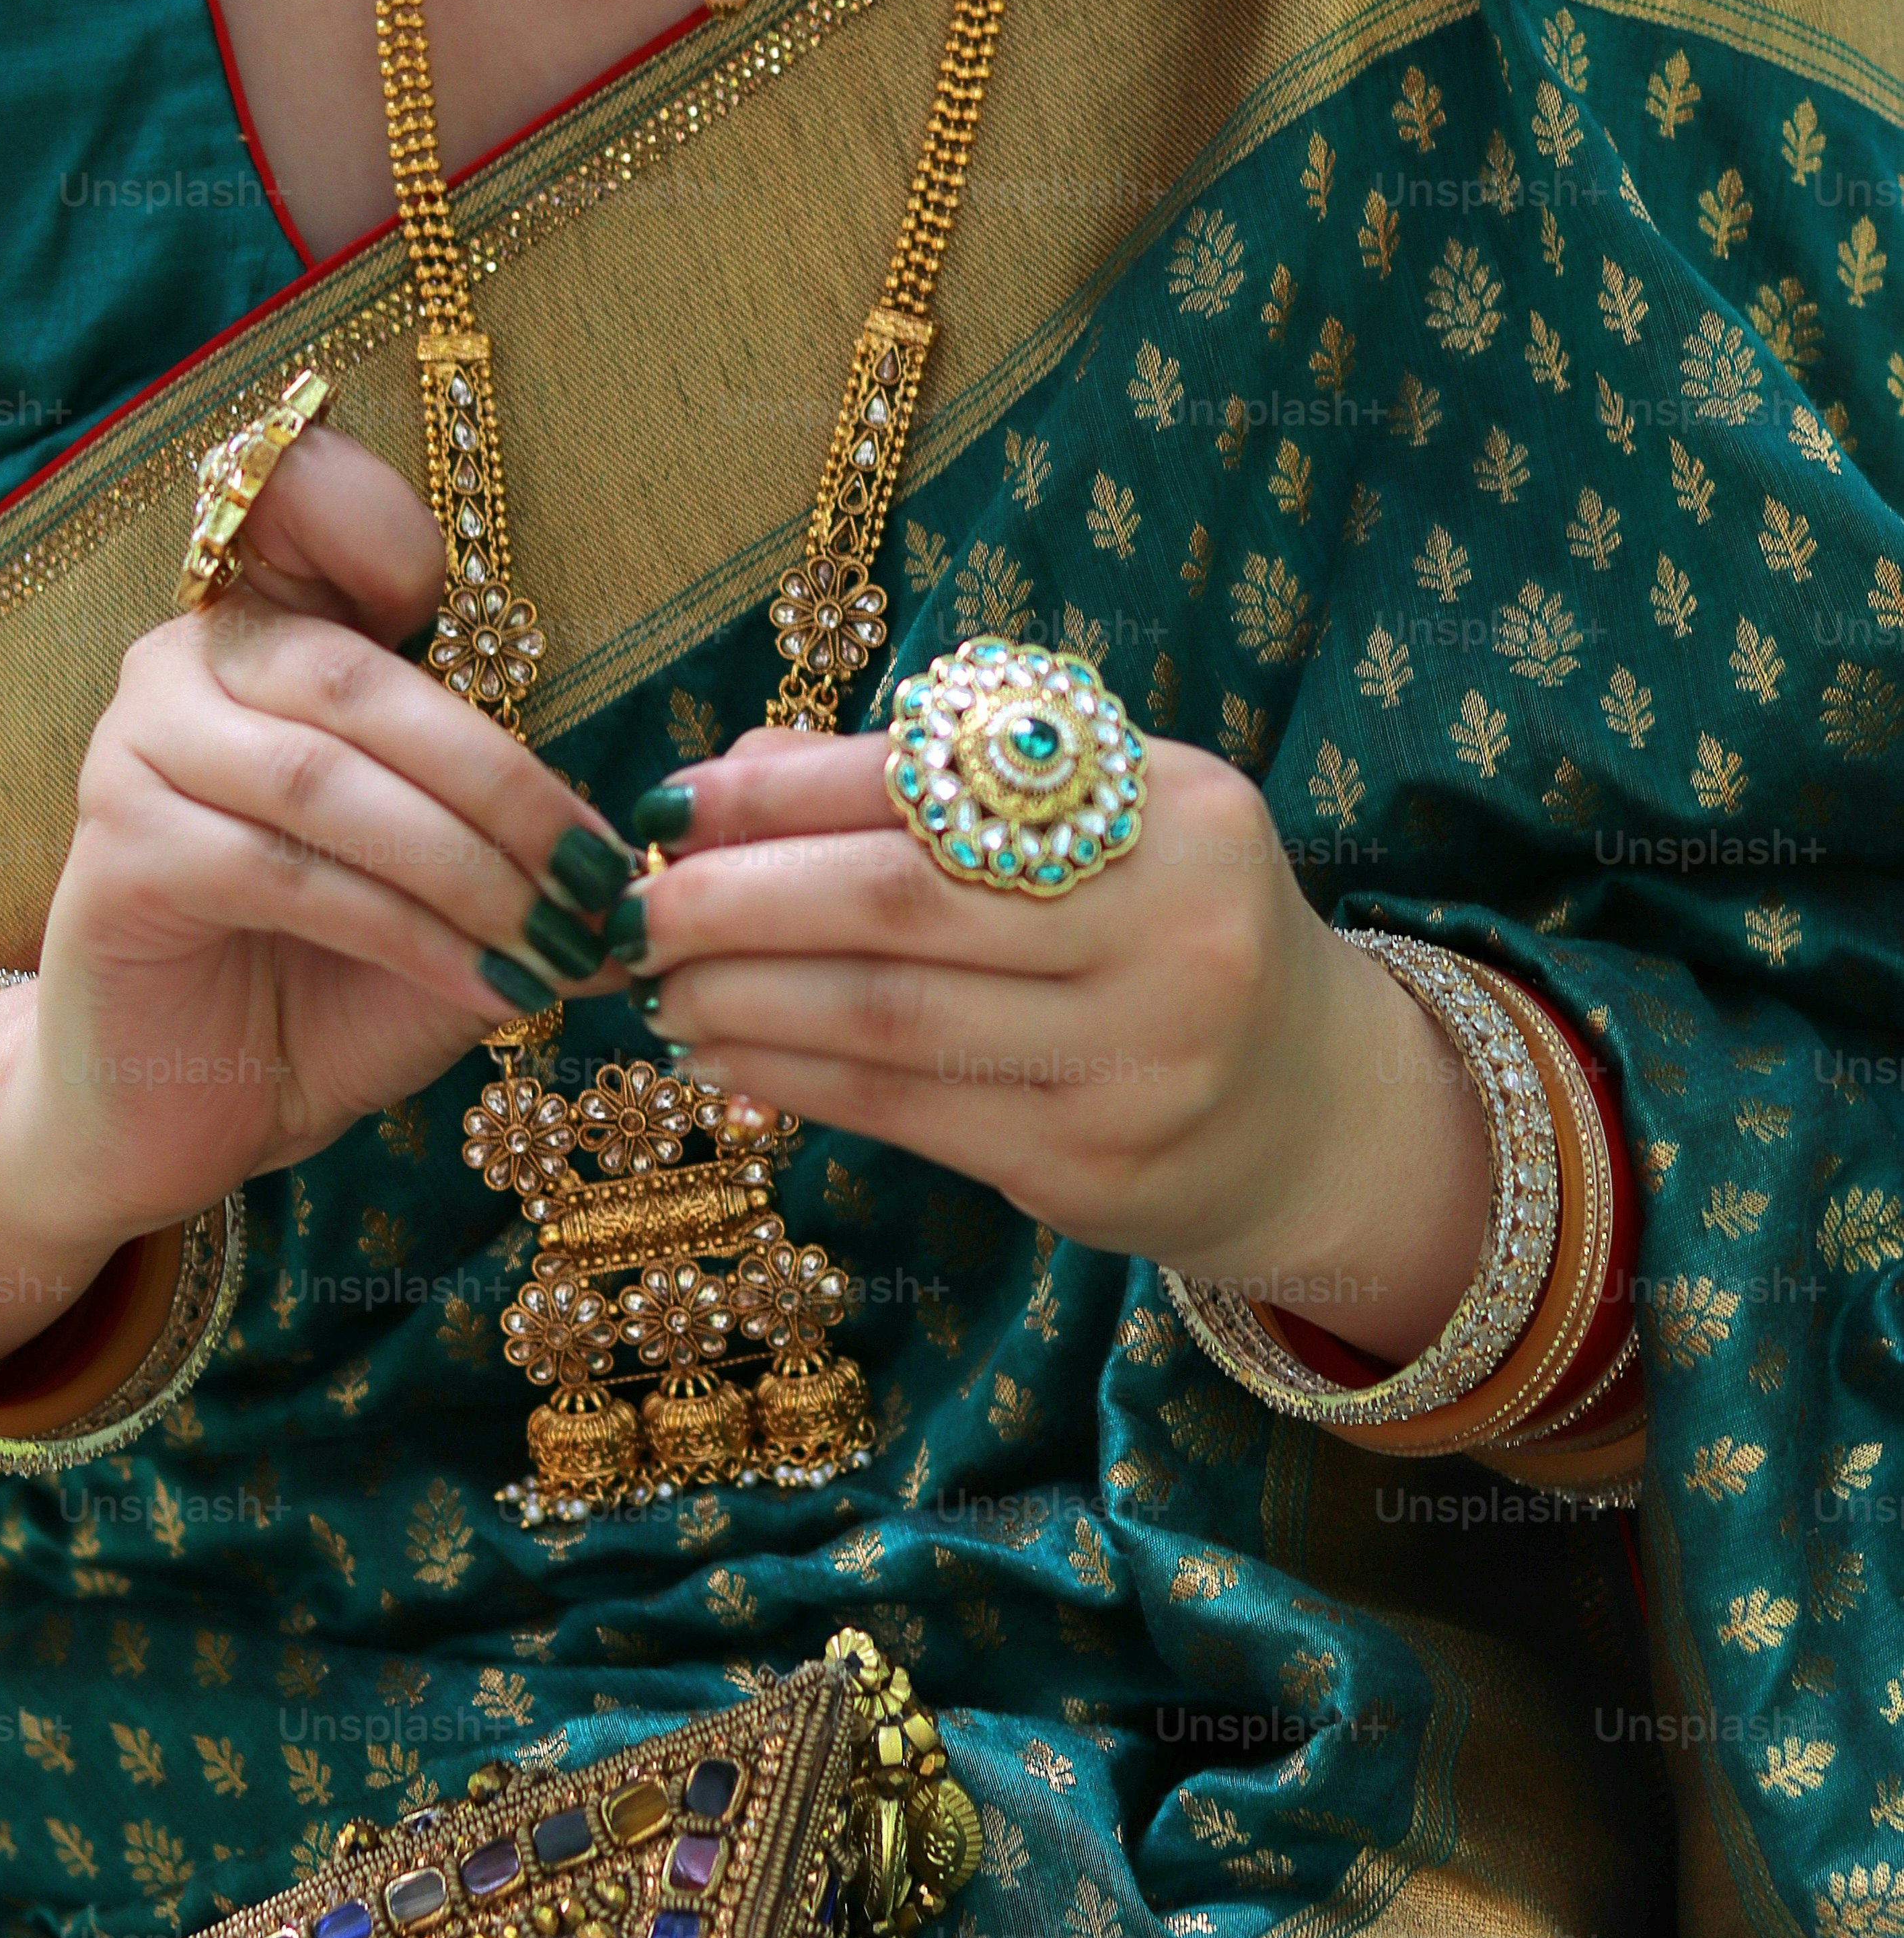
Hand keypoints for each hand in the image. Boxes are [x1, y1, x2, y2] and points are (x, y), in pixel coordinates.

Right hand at [0, 424, 632, 1386]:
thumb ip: (516, 852)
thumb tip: (644, 864)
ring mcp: (134, 751)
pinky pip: (290, 875)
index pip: (308, 507)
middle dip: (506, 787)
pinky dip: (409, 933)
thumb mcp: (450, 901)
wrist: (194, 1107)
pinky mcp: (118, 855)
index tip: (508, 643)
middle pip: (365, 686)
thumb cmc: (326, 986)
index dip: (382, 526)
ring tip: (558, 946)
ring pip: (330, 783)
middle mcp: (184, 662)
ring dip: (468, 870)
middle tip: (601, 880)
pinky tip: (489, 985)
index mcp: (266, 631)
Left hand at [613, 730, 1490, 1363]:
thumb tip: (730, 773)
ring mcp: (1141, 1059)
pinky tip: (723, 1057)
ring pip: (885, 1019)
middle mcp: (1172, 927)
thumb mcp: (1094, 831)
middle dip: (734, 902)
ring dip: (741, 1000)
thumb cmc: (1161, 936)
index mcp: (1170, 805)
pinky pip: (902, 1113)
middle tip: (630, 908)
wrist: (1308, 1111)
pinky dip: (791, 1078)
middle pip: (898, 905)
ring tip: (659, 985)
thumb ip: (928, 791)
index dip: (781, 793)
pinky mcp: (1094, 1165)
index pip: (933, 784)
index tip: (670, 804)